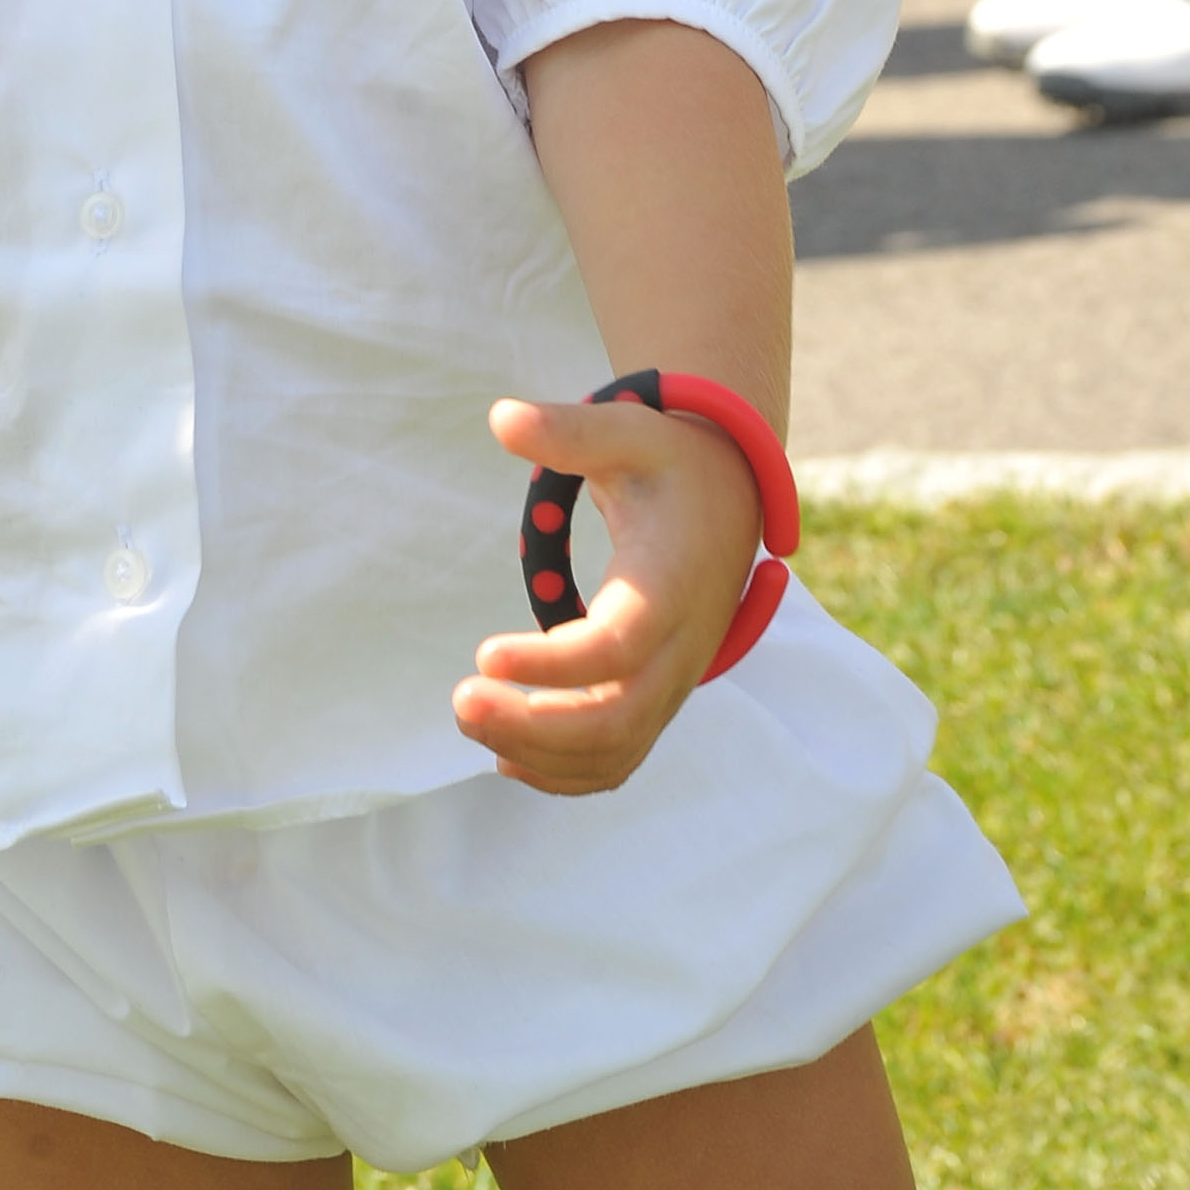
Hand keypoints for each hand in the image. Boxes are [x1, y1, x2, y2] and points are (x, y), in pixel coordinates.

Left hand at [453, 393, 760, 795]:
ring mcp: (672, 681)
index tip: (483, 654)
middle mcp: (678, 647)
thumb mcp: (628, 432)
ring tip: (469, 716)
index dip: (551, 665)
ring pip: (615, 749)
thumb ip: (570, 430)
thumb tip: (500, 417)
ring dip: (539, 751)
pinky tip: (504, 756)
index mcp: (668, 585)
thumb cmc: (668, 464)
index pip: (616, 647)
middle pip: (616, 721)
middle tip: (460, 700)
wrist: (730, 502)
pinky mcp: (657, 696)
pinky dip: (564, 772)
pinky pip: (618, 756)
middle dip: (535, 725)